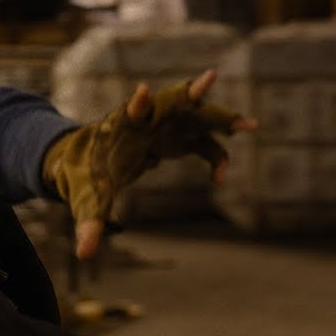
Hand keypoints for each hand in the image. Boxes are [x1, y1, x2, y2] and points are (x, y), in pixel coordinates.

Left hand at [43, 69, 256, 259]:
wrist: (88, 162)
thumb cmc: (84, 176)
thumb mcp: (87, 200)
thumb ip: (89, 224)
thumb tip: (84, 255)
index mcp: (121, 128)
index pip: (131, 111)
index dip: (138, 104)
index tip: (142, 93)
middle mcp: (147, 121)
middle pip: (173, 102)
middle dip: (193, 94)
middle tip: (210, 81)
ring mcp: (166, 127)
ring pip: (199, 117)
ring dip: (223, 120)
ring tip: (251, 126)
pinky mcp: (177, 139)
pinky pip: (205, 144)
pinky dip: (216, 158)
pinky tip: (219, 180)